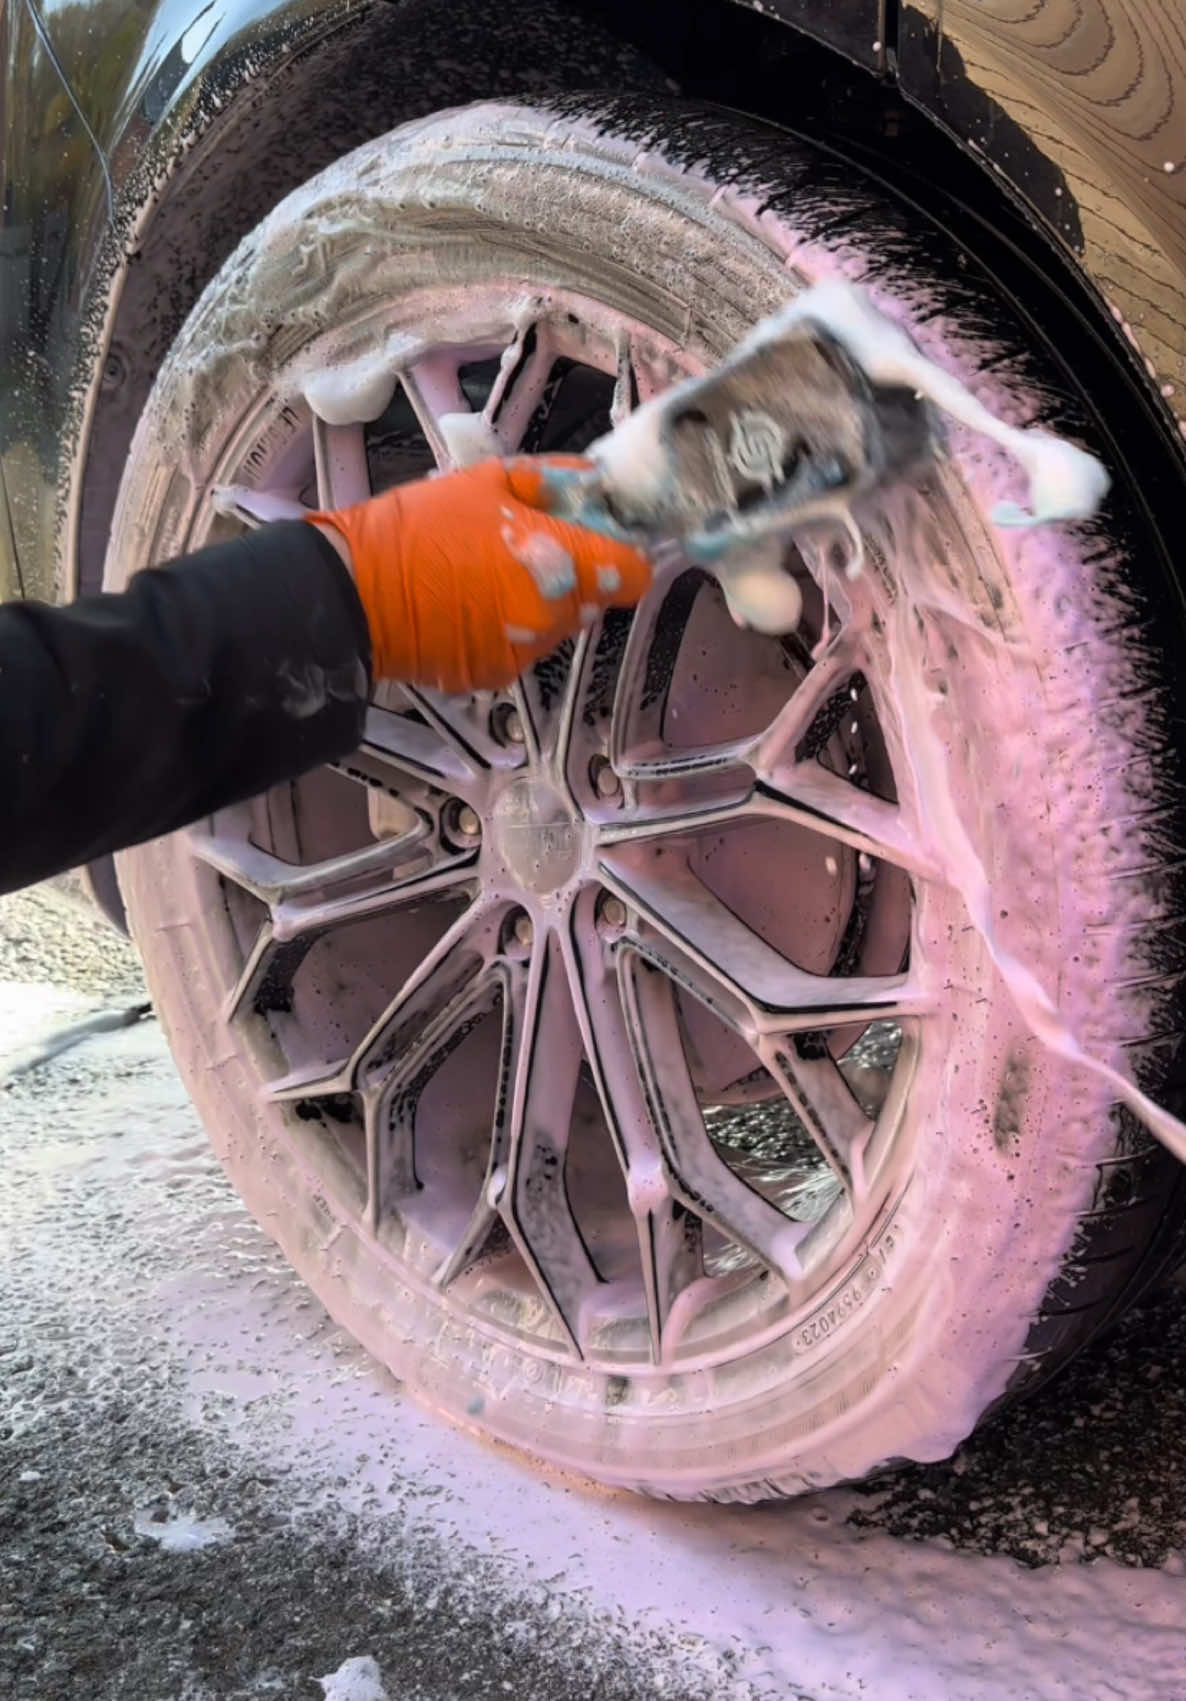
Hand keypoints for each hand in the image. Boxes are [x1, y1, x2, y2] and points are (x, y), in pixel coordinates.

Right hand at [310, 456, 651, 692]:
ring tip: (488, 576)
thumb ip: (551, 480)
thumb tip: (592, 480)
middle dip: (574, 575)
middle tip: (527, 549)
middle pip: (594, 600)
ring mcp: (525, 653)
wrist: (354, 594)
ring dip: (539, 604)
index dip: (623, 555)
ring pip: (556, 626)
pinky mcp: (495, 676)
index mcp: (562, 563)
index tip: (602, 541)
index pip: (634, 573)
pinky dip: (506, 631)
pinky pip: (520, 649)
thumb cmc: (417, 531)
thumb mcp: (485, 483)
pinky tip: (468, 607)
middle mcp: (553, 616)